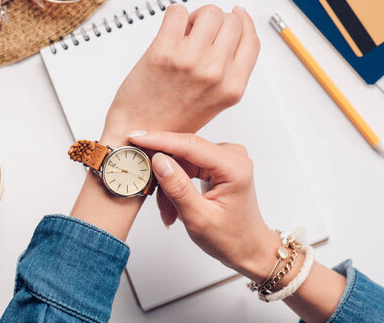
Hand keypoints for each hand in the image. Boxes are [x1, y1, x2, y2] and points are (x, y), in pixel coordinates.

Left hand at [101, 4, 259, 145]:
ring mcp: (189, 61)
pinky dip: (174, 16)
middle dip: (217, 21)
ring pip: (208, 12)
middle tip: (200, 32)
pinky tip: (169, 31)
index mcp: (231, 87)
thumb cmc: (170, 121)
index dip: (243, 22)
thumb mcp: (213, 102)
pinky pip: (177, 11)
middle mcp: (214, 73)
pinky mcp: (163, 52)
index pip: (251, 40)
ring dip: (196, 17)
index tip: (236, 14)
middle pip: (231, 21)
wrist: (137, 132)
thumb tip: (229, 35)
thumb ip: (226, 72)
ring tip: (183, 33)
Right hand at [129, 130, 279, 281]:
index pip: (190, 145)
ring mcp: (225, 158)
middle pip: (184, 151)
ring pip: (181, 160)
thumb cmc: (231, 238)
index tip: (135, 137)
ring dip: (169, 184)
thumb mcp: (198, 219)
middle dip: (163, 172)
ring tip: (167, 211)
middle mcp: (232, 156)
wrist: (248, 247)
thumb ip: (178, 188)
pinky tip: (173, 204)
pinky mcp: (217, 163)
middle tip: (147, 190)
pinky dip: (176, 184)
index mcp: (234, 167)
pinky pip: (186, 166)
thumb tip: (158, 160)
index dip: (159, 140)